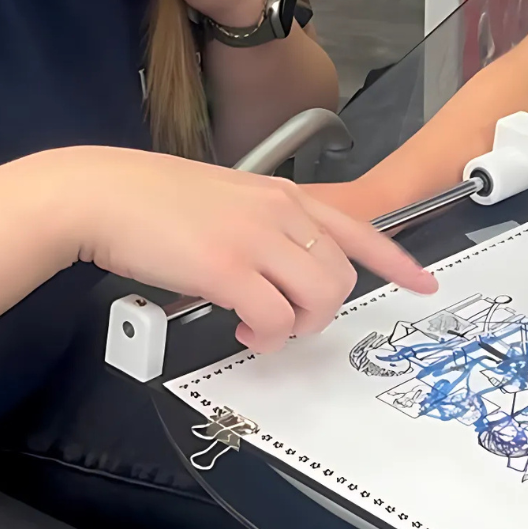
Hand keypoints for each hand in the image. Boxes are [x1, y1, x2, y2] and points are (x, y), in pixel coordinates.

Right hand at [55, 147, 436, 352]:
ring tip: (259, 326)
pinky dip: (265, 334)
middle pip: (342, 277)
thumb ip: (265, 227)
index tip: (423, 283)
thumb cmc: (155, 201)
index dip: (396, 260)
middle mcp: (280, 213)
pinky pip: (275, 317)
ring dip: (296, 326)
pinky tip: (242, 327)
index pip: (360, 228)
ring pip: (318, 298)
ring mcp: (256, 238)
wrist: (104, 194)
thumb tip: (281, 271)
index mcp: (284, 195)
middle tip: (285, 320)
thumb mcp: (228, 201)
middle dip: (322, 311)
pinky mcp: (227, 267)